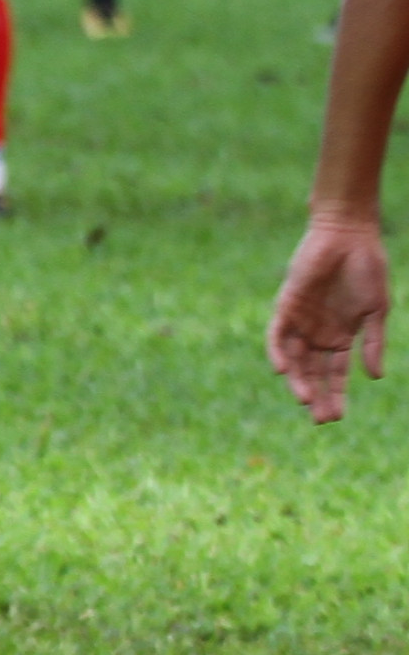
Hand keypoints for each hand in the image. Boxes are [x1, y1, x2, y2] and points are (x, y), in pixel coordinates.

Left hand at [270, 213, 389, 422]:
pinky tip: (282, 369)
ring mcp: (302, 319)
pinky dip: (278, 350)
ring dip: (297, 378)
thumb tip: (374, 377)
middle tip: (320, 419)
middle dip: (316, 395)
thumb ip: (372, 342)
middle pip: (312, 371)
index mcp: (340, 336)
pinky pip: (277, 332)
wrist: (349, 236)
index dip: (334, 395)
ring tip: (304, 399)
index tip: (336, 418)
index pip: (334, 374)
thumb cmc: (367, 269)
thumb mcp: (376, 311)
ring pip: (293, 357)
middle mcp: (318, 332)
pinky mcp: (287, 303)